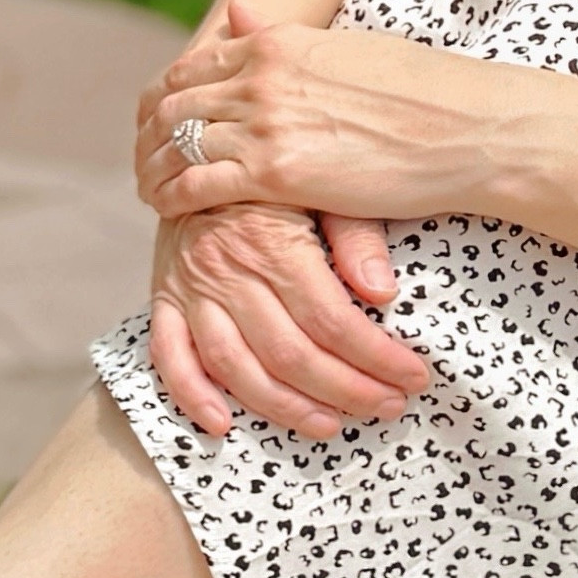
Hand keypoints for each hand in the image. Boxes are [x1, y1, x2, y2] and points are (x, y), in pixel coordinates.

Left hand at [140, 1, 522, 232]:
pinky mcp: (276, 171)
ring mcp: (266, 122)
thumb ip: (283, 35)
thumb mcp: (344, 47)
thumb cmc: (423, 92)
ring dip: (152, 164)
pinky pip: (196, 184)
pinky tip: (164, 207)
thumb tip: (241, 10)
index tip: (157, 118)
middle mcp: (263, 75)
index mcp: (279, 42)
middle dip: (149, 131)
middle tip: (142, 155)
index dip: (166, 93)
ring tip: (146, 184)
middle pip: (174, 102)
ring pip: (176, 142)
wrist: (467, 127)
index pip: (194, 64)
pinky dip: (170, 195)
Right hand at [147, 197, 430, 440]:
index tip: (413, 376)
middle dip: (347, 390)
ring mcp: (192, 289)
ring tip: (331, 426)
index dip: (377, 357)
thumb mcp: (327, 187)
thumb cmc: (279, 176)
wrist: (198, 151)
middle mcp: (229, 270)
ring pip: (236, 368)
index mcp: (274, 242)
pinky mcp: (164, 299)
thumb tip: (384, 292)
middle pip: (290, 354)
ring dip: (286, 408)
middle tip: (389, 406)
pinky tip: (223, 426)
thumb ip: (357, 236)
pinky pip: (170, 357)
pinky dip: (192, 396)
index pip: (332, 320)